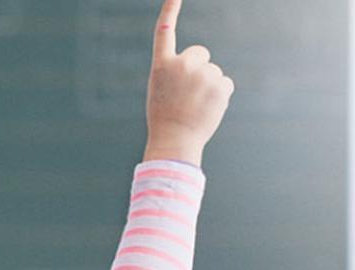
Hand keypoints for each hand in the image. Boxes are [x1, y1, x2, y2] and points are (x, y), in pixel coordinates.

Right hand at [144, 0, 234, 164]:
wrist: (176, 140)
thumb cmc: (165, 118)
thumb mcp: (163, 91)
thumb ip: (178, 74)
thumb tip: (203, 70)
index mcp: (162, 66)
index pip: (164, 32)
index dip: (170, 10)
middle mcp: (182, 64)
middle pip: (200, 54)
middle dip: (199, 68)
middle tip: (188, 93)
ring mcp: (202, 73)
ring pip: (213, 72)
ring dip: (208, 87)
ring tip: (195, 106)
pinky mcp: (220, 84)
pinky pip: (224, 83)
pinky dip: (219, 95)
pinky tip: (208, 108)